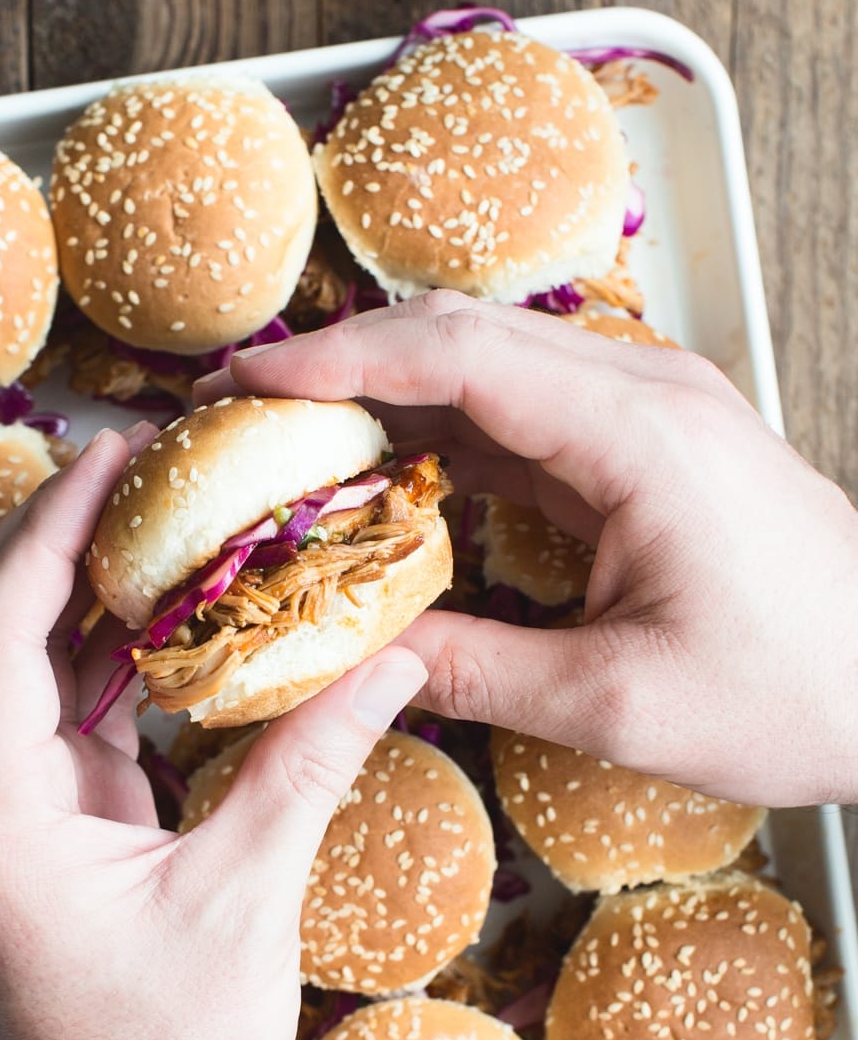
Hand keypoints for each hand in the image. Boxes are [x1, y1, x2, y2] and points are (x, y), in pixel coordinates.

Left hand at [0, 423, 424, 1039]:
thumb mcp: (247, 896)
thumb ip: (310, 763)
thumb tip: (389, 658)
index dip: (51, 529)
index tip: (114, 456)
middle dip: (54, 539)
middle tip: (137, 464)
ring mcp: (7, 820)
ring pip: (18, 667)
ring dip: (80, 591)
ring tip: (162, 517)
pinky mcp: (48, 832)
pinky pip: (62, 715)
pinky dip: (108, 657)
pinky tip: (175, 614)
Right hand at [202, 292, 857, 807]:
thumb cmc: (793, 694)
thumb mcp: (615, 703)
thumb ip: (472, 669)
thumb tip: (353, 656)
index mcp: (640, 435)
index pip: (461, 354)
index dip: (341, 357)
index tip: (247, 379)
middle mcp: (649, 393)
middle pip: (469, 336)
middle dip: (348, 362)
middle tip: (246, 410)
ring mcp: (658, 410)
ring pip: (496, 366)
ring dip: (394, 395)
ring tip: (296, 443)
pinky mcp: (657, 444)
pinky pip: (532, 412)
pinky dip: (450, 434)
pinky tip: (392, 478)